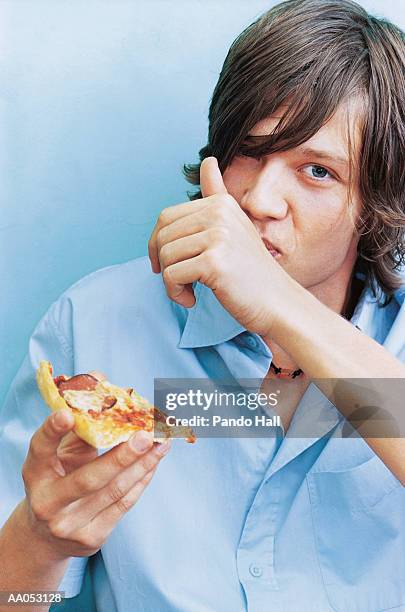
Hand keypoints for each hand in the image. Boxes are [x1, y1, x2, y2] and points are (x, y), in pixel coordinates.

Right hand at [21, 408, 170, 559]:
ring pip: (113, 491)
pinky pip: (123, 505)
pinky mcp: (91, 537)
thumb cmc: (59, 479)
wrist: (47, 537)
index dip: (52, 430)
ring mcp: (69, 524)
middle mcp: (47, 501)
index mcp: (35, 473)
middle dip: (121, 456)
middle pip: (88, 479)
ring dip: (143, 465)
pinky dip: (142, 480)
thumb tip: (101, 377)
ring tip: (162, 444)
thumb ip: (81, 421)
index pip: (41, 448)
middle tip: (146, 435)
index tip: (67, 413)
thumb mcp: (61, 452)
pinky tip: (154, 462)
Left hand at [148, 156, 288, 334]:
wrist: (276, 302)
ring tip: (189, 292)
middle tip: (180, 283)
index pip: (166, 217)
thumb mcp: (234, 227)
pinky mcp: (214, 261)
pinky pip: (171, 276)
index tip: (165, 265)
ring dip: (170, 282)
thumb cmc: (250, 272)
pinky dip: (176, 293)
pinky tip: (191, 300)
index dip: (157, 244)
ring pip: (165, 256)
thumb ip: (217, 196)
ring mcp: (218, 236)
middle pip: (162, 236)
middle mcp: (219, 213)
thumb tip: (208, 160)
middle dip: (163, 264)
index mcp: (220, 203)